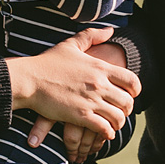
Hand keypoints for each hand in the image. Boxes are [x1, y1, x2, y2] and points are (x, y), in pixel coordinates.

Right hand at [7, 29, 139, 148]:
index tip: (130, 95)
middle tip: (121, 112)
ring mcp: (91, 100)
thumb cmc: (47, 62)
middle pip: (128, 101)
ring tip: (113, 125)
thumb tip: (110, 30)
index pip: (132, 80)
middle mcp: (99, 84)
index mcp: (100, 67)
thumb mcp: (71, 44)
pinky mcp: (80, 116)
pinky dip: (107, 133)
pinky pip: (104, 128)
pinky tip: (104, 133)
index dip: (135, 90)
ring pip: (118, 117)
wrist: (29, 79)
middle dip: (127, 109)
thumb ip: (92, 36)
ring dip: (118, 123)